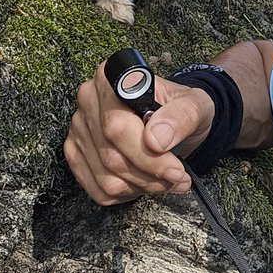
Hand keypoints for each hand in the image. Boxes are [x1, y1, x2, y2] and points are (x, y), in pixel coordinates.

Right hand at [64, 60, 214, 204]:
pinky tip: (145, 182)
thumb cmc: (181, 110)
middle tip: (179, 177)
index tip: (175, 168)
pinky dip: (128, 194)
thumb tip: (157, 138)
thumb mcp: (195, 104)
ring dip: (143, 187)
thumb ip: (181, 115)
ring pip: (106, 178)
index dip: (146, 154)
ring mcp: (79, 129)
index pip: (117, 126)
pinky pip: (98, 190)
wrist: (174, 121)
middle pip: (111, 155)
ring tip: (168, 180)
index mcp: (113, 79)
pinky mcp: (77, 154)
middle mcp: (89, 101)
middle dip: (150, 174)